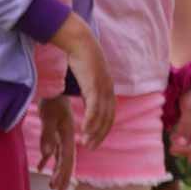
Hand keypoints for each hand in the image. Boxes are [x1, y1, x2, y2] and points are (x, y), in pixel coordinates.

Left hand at [37, 95, 75, 189]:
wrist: (54, 84)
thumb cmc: (51, 100)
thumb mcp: (48, 116)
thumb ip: (47, 135)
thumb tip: (47, 154)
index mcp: (67, 134)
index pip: (67, 158)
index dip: (63, 174)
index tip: (59, 188)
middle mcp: (66, 136)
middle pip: (66, 160)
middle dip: (63, 177)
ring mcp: (61, 133)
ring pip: (60, 156)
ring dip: (56, 171)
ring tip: (52, 186)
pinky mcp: (54, 130)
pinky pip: (53, 148)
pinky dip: (47, 159)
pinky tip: (42, 166)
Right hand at [52, 13, 114, 144]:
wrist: (80, 41)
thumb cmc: (80, 58)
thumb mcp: (87, 77)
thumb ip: (88, 89)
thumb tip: (86, 96)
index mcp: (107, 89)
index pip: (110, 114)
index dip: (104, 129)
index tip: (95, 141)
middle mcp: (108, 90)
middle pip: (107, 118)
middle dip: (100, 134)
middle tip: (91, 147)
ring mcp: (103, 87)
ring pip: (101, 115)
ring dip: (94, 131)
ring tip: (86, 143)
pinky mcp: (95, 84)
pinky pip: (94, 107)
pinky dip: (90, 120)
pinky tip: (84, 131)